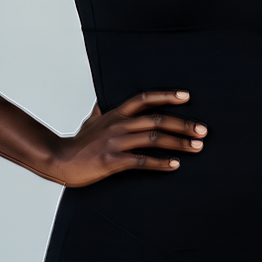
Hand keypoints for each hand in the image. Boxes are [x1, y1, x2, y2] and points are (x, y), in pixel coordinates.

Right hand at [44, 90, 204, 186]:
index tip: (187, 96)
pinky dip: (160, 163)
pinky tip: (174, 165)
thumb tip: (104, 101)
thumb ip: (102, 111)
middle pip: (156, 120)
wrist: (59, 160)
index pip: (144, 99)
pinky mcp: (112, 161)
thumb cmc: (79, 143)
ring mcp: (116, 143)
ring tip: (196, 148)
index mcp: (116, 114)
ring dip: (178, 143)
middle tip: (202, 130)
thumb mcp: (91, 121)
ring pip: (153, 139)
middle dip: (183, 124)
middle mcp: (118, 125)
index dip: (166, 96)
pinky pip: (141, 161)